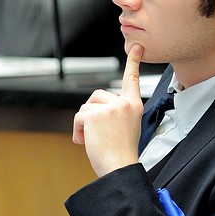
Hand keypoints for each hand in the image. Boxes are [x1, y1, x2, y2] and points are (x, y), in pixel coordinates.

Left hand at [72, 44, 143, 176]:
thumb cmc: (122, 153)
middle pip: (97, 96)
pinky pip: (78, 117)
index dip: (133, 62)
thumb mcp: (127, 126)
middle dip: (92, 112)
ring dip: (84, 123)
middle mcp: (123, 104)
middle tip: (98, 132)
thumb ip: (117, 112)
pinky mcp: (94, 115)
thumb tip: (97, 108)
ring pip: (86, 107)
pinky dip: (78, 129)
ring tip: (94, 139)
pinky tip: (85, 140)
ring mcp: (109, 108)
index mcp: (134, 105)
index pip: (132, 79)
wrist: (120, 167)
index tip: (136, 48)